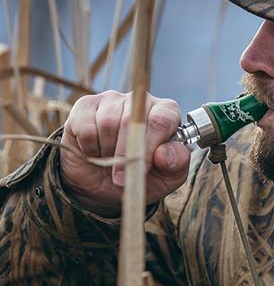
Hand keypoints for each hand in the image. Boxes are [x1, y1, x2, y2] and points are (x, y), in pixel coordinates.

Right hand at [60, 90, 190, 214]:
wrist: (105, 185)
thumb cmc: (143, 177)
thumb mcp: (167, 178)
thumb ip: (176, 163)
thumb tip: (166, 153)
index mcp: (166, 113)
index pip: (162, 120)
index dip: (150, 145)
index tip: (142, 168)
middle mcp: (140, 101)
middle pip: (132, 120)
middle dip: (126, 153)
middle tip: (120, 177)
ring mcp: (111, 100)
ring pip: (107, 123)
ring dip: (108, 151)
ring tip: (111, 161)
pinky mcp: (85, 105)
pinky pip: (85, 127)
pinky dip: (89, 148)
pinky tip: (96, 152)